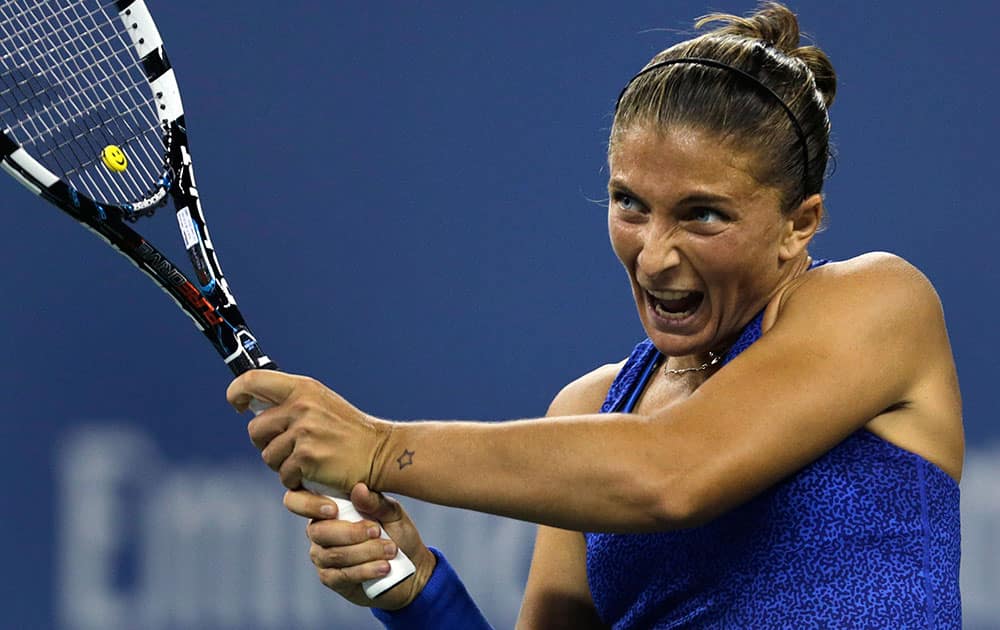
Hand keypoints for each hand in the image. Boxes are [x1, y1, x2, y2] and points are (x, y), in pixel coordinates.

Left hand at [228, 370, 392, 492]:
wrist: (380, 452)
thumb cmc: (348, 431)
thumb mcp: (321, 403)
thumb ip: (291, 401)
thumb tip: (253, 406)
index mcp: (303, 388)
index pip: (252, 380)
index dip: (237, 392)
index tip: (238, 404)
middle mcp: (301, 406)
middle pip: (254, 429)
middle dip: (265, 443)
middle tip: (288, 447)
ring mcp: (304, 432)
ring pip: (267, 455)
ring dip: (282, 464)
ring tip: (305, 461)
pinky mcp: (307, 458)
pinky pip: (283, 475)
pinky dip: (295, 480)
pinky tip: (313, 473)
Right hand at [287, 482, 435, 608]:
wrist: (410, 567)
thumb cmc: (397, 533)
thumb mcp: (392, 513)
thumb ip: (375, 502)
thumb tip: (358, 489)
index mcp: (328, 508)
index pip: (298, 501)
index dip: (308, 504)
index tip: (333, 509)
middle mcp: (319, 531)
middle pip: (318, 532)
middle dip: (350, 532)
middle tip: (377, 531)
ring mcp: (322, 556)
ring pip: (333, 554)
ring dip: (365, 552)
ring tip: (390, 550)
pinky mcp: (331, 579)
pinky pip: (341, 575)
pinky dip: (365, 570)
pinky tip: (384, 567)